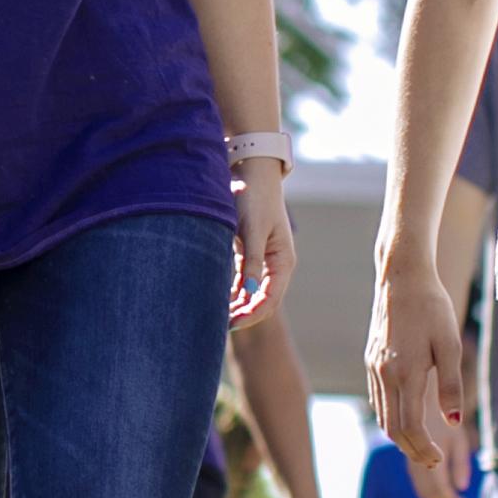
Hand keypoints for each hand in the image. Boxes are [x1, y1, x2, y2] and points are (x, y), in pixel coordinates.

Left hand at [227, 159, 292, 323]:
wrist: (251, 172)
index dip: (251, 314)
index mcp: (283, 262)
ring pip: (250, 292)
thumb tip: (250, 293)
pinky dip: (231, 291)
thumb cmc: (254, 198)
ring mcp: (263, 260)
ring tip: (214, 317)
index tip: (230, 324)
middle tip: (218, 325)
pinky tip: (216, 300)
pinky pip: (242, 280)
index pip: (269, 299)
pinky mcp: (249, 254)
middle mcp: (275, 265)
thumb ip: (251, 261)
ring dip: (236, 305)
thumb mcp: (252, 230)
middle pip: (261, 300)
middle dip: (242, 314)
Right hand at [364, 257, 474, 497]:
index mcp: (404, 372)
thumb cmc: (432, 307)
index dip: (424, 450)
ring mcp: (374, 367)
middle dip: (412, 450)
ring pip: (383, 415)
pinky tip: (407, 417)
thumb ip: (451, 386)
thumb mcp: (450, 345)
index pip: (410, 427)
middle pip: (392, 428)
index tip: (440, 461)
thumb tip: (454, 423)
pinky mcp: (371, 360)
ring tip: (423, 446)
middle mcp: (384, 374)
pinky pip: (378, 398)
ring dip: (401, 436)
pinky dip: (391, 416)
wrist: (401, 277)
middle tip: (433, 461)